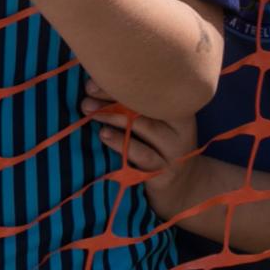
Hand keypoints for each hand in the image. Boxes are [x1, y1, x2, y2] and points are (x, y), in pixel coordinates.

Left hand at [82, 78, 196, 217]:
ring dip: (115, 118)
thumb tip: (92, 85)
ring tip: (92, 113)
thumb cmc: (156, 145)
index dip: (120, 83)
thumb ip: (128, 104)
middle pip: (148, 105)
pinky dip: (122, 144)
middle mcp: (180, 127)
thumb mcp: (151, 122)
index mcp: (176, 108)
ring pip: (147, 127)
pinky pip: (144, 156)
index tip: (91, 83)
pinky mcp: (166, 173)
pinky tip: (104, 135)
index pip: (150, 90)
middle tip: (86, 99)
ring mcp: (175, 151)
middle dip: (113, 99)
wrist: (182, 185)